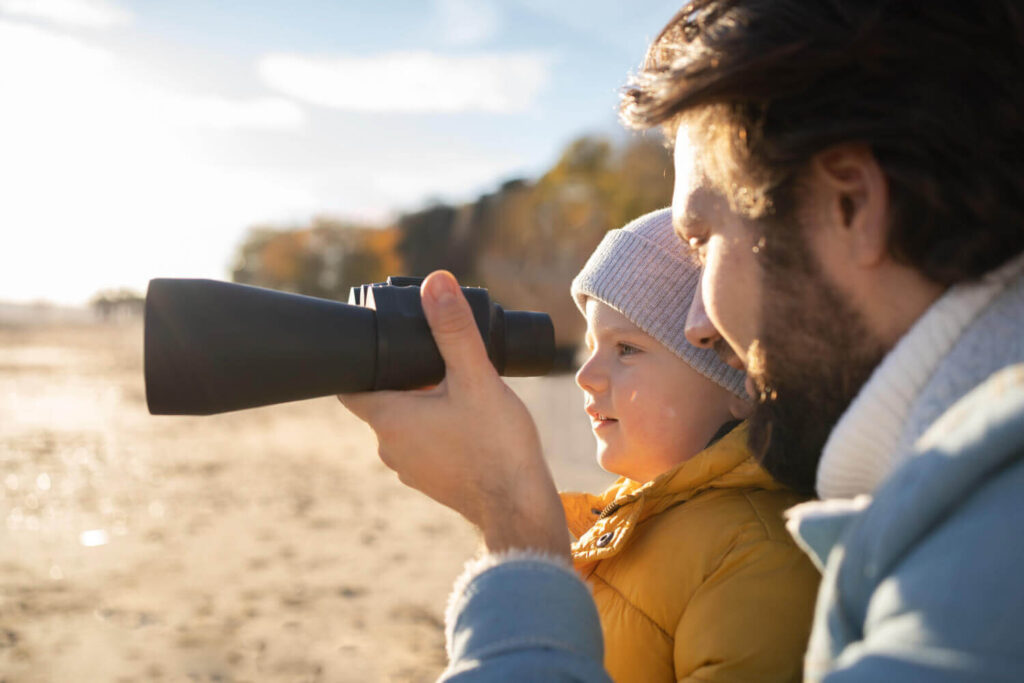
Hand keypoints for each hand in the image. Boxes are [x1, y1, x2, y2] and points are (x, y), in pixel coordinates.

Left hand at [338, 271, 568, 556]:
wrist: (521, 509)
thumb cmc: (497, 446)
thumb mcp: (476, 378)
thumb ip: (454, 330)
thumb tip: (435, 283)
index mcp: (388, 419)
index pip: (350, 383)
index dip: (362, 358)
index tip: (382, 339)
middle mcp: (388, 447)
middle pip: (381, 398)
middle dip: (402, 375)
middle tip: (432, 352)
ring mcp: (408, 468)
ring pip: (404, 422)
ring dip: (422, 402)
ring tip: (455, 383)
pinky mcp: (431, 480)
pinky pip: (424, 443)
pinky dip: (437, 426)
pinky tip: (467, 417)